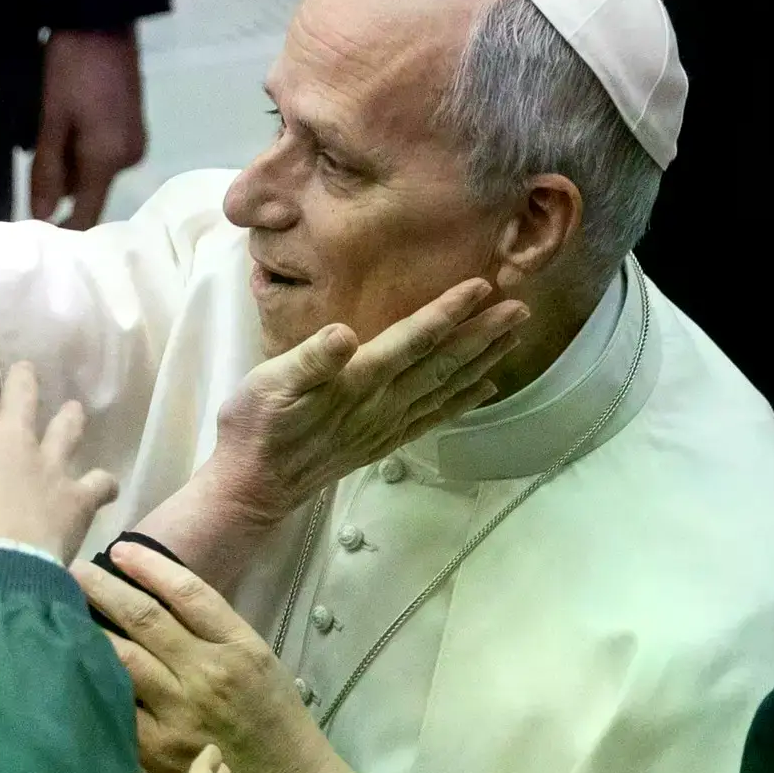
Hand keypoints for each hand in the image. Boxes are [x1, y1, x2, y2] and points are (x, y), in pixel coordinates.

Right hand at [0, 336, 119, 571]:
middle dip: (23, 381)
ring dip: (68, 419)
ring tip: (72, 410)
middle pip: (23, 396)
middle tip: (25, 370)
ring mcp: (50, 465)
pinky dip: (101, 483)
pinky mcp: (77, 498)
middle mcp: (12, 439)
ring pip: (67, 429)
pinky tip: (103, 484)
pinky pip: (98, 483)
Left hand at [31, 29, 146, 229]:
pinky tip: (70, 119)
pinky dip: (83, 146)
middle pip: (87, 191)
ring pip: (93, 170)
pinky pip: (103, 152)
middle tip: (35, 148)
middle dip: (60, 180)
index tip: (36, 233)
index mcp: (108, 160)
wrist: (103, 19)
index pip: (87, 215)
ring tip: (51, 125)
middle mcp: (129, 158)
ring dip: (70, 160)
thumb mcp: (51, 119)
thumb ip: (47, 170)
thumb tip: (42, 216)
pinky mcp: (134, 126)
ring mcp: (135, 141)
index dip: (63, 229)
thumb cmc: (71, 68)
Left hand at [74, 541, 370, 772]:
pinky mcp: (157, 749)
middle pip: (145, 620)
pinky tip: (68, 664)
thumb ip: (215, 633)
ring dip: (88, 629)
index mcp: (240, 648)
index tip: (119, 550)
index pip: (189, 594)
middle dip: (103, 589)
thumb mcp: (261, 664)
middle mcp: (208, 675)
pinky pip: (116, 705)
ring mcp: (180, 713)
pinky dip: (92, 681)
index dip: (150, 567)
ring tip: (60, 608)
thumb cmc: (275, 723)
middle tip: (71, 570)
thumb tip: (160, 598)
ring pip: (122, 659)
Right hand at [208, 278, 528, 526]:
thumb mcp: (268, 383)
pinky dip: (463, 400)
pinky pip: (434, 416)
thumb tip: (344, 333)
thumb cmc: (255, 426)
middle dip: (482, 333)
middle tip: (520, 307)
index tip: (480, 287)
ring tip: (512, 336)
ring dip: (482, 360)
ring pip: (445, 387)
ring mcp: (386, 425)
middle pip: (442, 363)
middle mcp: (381, 403)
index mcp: (357, 382)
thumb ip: (310, 359)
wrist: (254, 485)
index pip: (412, 341)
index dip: (447, 313)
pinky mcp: (383, 441)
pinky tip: (485, 386)